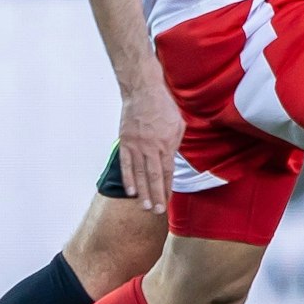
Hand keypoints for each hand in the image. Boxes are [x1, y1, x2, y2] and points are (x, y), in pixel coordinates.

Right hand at [118, 74, 183, 214]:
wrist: (143, 91)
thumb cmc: (164, 107)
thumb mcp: (178, 125)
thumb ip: (175, 145)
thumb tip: (172, 161)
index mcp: (166, 144)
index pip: (167, 172)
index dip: (167, 188)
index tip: (167, 201)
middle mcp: (150, 147)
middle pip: (153, 177)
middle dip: (155, 196)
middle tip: (156, 211)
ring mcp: (136, 145)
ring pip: (138, 173)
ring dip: (141, 192)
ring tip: (143, 206)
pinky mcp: (125, 141)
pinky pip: (125, 164)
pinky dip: (127, 178)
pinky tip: (130, 191)